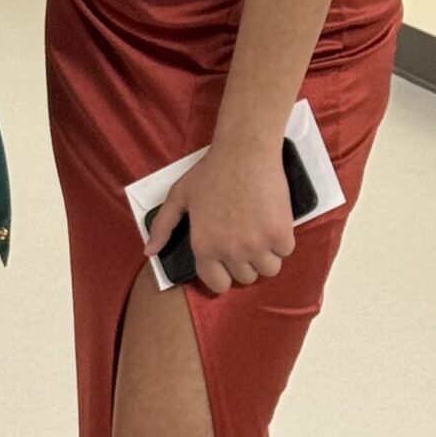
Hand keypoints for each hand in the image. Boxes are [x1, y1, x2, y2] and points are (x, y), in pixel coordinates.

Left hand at [144, 141, 295, 296]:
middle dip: (246, 263)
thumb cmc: (210, 172)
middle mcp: (230, 251)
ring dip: (266, 256)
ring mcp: (257, 245)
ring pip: (268, 270)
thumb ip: (162, 227)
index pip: (217, 284)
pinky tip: (273, 222)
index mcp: (204, 247)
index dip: (223, 274)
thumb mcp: (178, 197)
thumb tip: (150, 252)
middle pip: (245, 278)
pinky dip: (282, 241)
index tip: (228, 262)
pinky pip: (285, 252)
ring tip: (261, 234)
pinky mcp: (280, 234)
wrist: (244, 152)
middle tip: (245, 240)